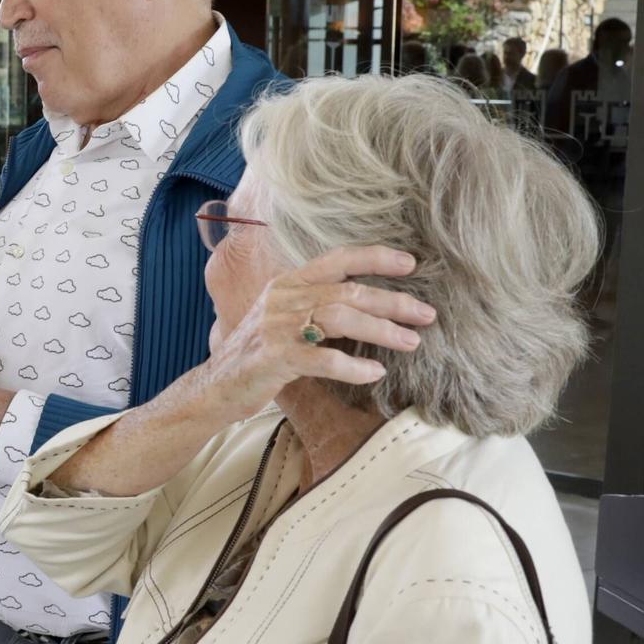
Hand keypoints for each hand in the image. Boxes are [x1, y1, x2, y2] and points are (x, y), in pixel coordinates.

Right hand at [201, 247, 437, 422]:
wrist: (216, 386)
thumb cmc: (256, 353)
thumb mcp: (281, 317)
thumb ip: (314, 303)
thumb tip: (365, 302)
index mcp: (287, 283)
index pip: (337, 259)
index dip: (375, 258)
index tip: (410, 263)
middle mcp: (283, 298)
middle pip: (349, 291)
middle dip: (393, 302)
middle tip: (426, 314)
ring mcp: (278, 327)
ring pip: (341, 319)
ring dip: (382, 331)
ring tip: (411, 342)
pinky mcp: (276, 358)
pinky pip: (325, 360)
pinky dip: (355, 367)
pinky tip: (375, 373)